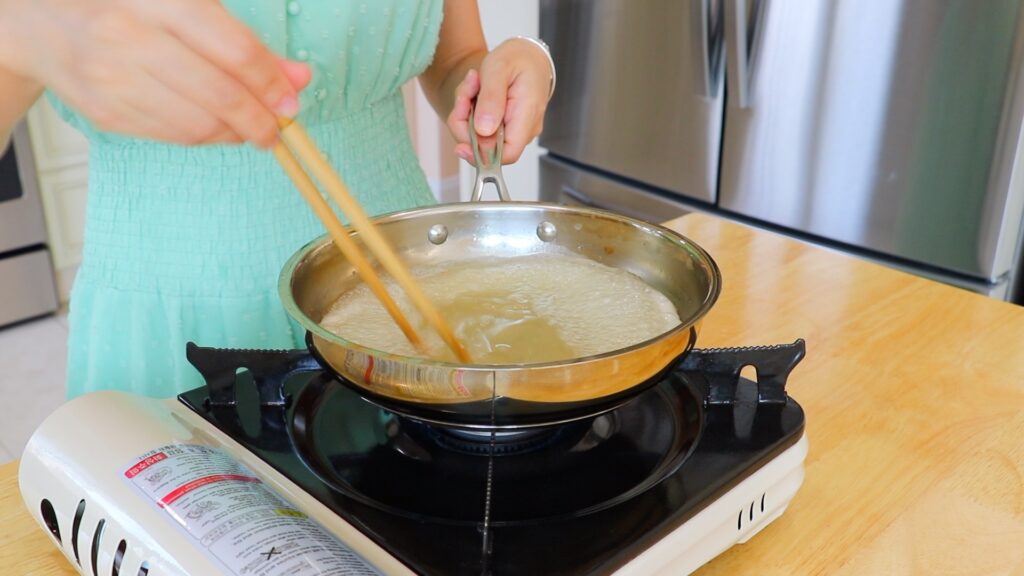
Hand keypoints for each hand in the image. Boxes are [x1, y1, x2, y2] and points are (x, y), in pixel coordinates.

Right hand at [0, 0, 310, 146]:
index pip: (232, 49)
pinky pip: (173, 137)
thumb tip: (298, 79)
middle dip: (261, 119)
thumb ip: (244, 44)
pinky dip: (207, 138)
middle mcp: (129, 37)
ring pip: (198, 125)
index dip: (270, 82)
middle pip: (219, 95)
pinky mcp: (105, 113)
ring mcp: (113, 78)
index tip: (290, 101)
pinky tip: (217, 127)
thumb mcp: (187, 8)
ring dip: (237, 133)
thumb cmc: (126, 8)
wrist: (42, 23)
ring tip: (252, 128)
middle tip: (279, 128)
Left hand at [447, 38, 552, 164]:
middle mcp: (522, 129)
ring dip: (466, 111)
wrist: (526, 55)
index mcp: (527, 116)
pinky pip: (479, 127)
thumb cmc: (517, 59)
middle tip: (466, 92)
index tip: (461, 146)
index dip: (483, 156)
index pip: (508, 153)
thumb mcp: (499, 69)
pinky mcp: (502, 126)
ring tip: (472, 83)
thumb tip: (484, 130)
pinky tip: (475, 90)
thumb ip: (491, 99)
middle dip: (467, 121)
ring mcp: (512, 129)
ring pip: (478, 135)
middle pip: (486, 145)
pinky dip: (470, 110)